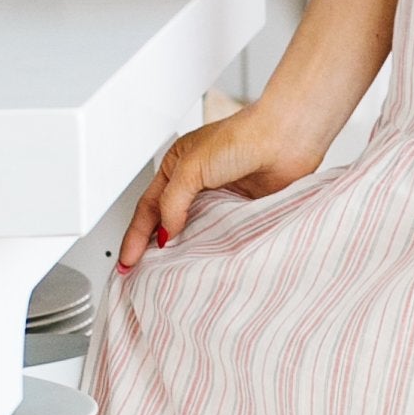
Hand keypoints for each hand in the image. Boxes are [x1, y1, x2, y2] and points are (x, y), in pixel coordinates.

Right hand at [120, 99, 320, 262]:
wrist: (286, 139)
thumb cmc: (242, 138)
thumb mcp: (192, 168)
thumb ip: (173, 203)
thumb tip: (166, 234)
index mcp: (177, 167)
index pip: (148, 207)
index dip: (135, 236)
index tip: (127, 261)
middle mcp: (196, 183)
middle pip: (167, 222)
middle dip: (152, 248)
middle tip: (140, 274)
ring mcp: (219, 198)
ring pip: (193, 232)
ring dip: (181, 253)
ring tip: (167, 276)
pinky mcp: (241, 211)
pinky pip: (220, 237)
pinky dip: (209, 251)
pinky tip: (202, 263)